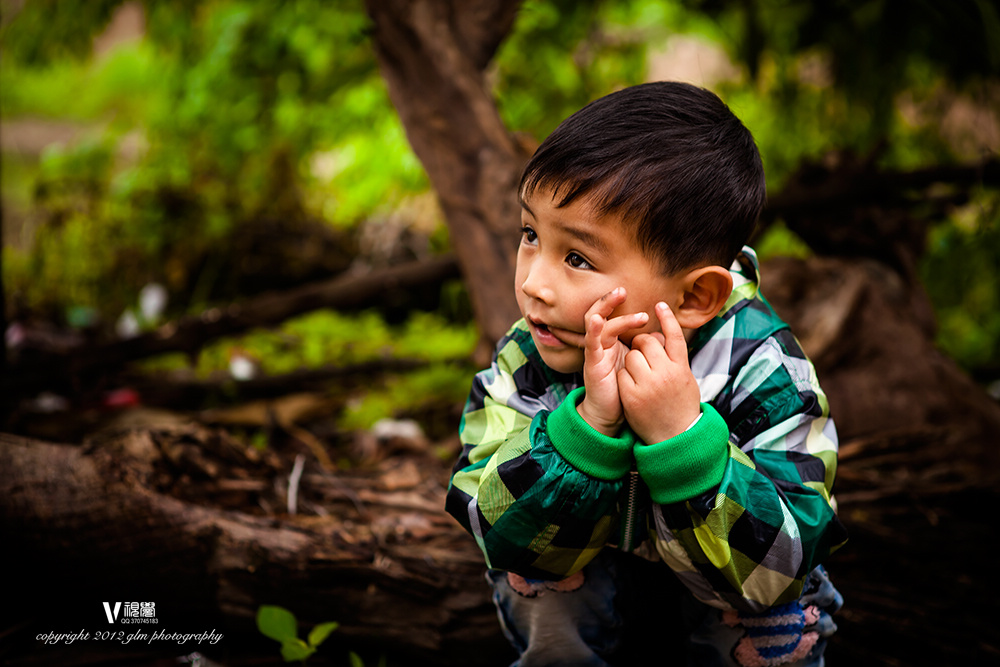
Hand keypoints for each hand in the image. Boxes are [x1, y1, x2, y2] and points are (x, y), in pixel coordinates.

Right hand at [574, 288, 648, 435]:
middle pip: (598, 314)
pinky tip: (597, 320)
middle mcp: (600, 344)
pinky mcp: (592, 365)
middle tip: (622, 291)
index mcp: (610, 342)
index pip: (611, 315)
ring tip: (639, 317)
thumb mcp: (637, 364)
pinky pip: (590, 345)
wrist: (610, 413)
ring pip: (599, 327)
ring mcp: (595, 353)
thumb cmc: (623, 388)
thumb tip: (661, 333)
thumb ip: (646, 348)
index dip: (617, 303)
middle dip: (609, 301)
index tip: (633, 295)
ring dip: (617, 318)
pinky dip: (593, 330)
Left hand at [618, 302, 701, 442]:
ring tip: (640, 377)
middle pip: (647, 342)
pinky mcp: (632, 396)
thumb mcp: (685, 379)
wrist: (674, 437)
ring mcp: (648, 385)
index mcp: (681, 367)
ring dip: (632, 362)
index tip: (659, 304)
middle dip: (641, 344)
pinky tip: (632, 389)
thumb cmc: (680, 405)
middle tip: (643, 355)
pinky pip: (622, 374)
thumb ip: (674, 359)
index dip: (667, 319)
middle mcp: (666, 374)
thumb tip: (661, 339)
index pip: (675, 336)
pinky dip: (624, 378)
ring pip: (632, 356)